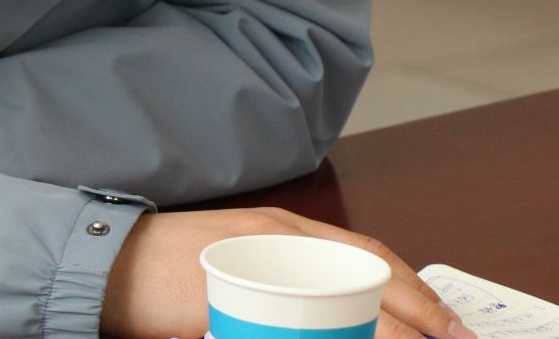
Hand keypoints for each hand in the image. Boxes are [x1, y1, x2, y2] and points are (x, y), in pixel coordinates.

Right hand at [100, 207, 472, 338]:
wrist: (107, 260)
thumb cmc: (168, 266)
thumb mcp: (239, 263)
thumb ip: (285, 280)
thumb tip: (335, 314)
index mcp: (286, 229)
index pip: (370, 256)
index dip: (417, 291)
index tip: (451, 325)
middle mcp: (281, 242)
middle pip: (369, 280)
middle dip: (421, 320)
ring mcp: (260, 268)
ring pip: (342, 309)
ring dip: (383, 336)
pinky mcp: (233, 299)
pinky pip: (293, 333)